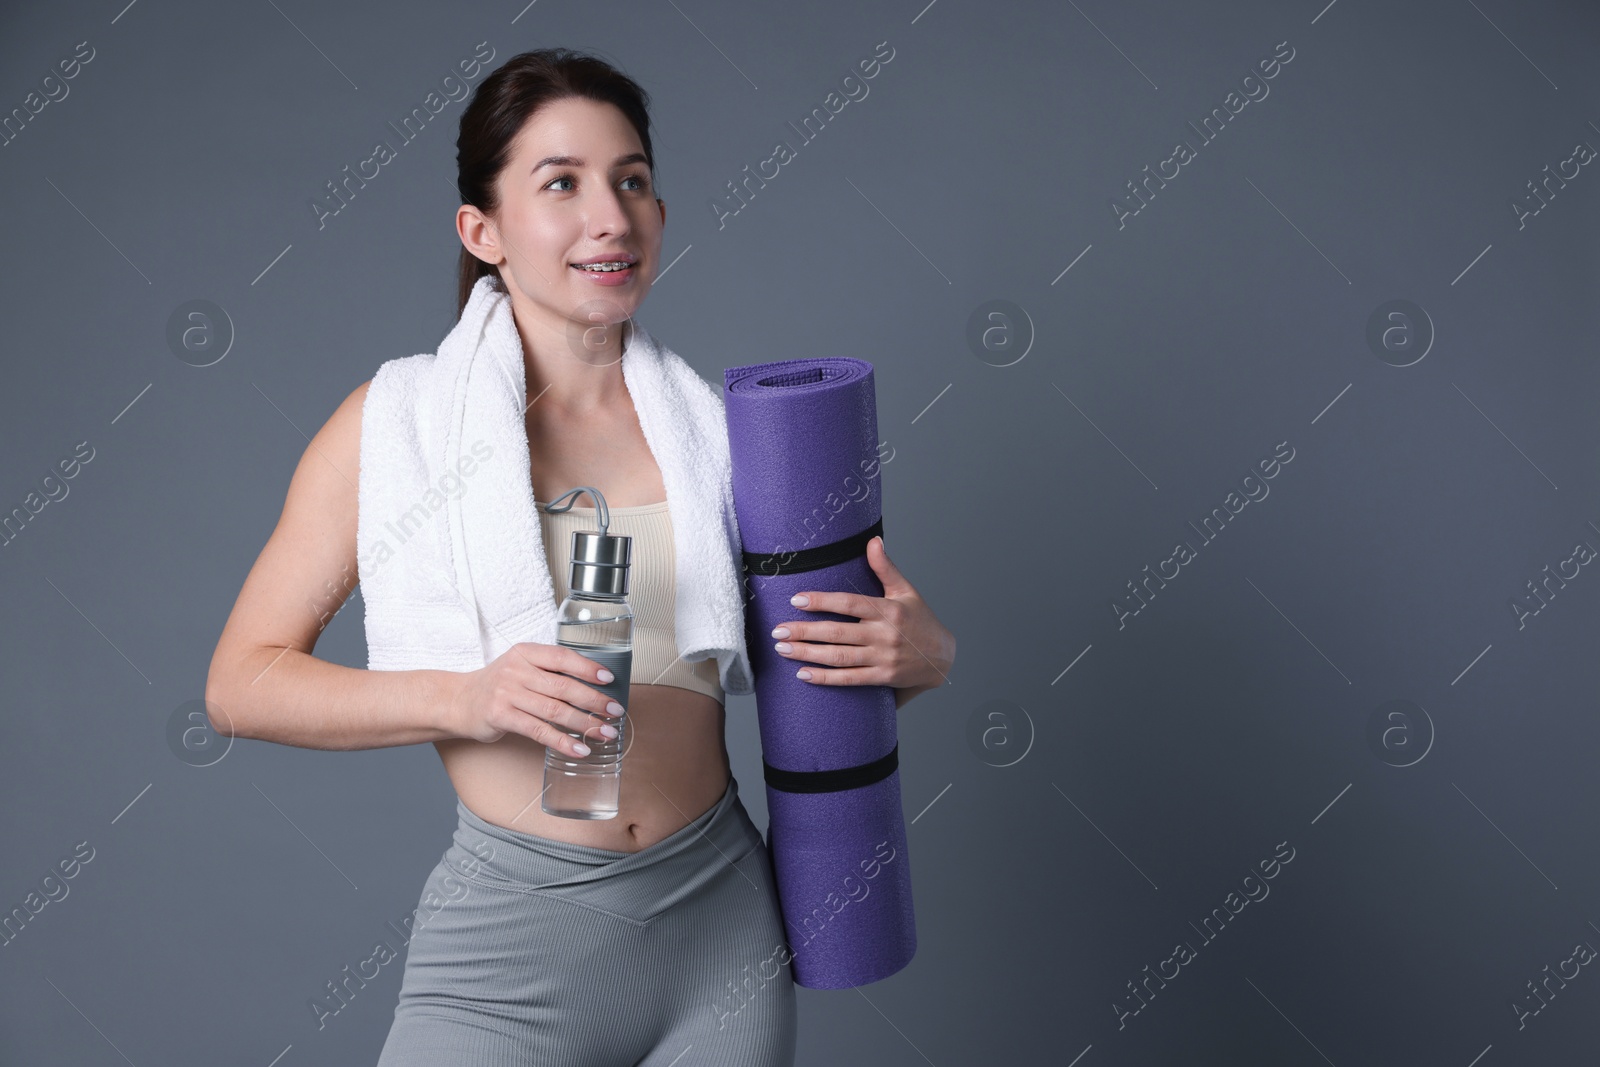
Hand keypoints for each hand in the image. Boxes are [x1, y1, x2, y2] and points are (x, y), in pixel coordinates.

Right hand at [444, 642, 625, 755]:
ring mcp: (507, 693)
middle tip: (615, 711)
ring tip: (605, 732)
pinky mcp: (501, 716)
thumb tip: (592, 686)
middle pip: (563, 686)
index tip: (609, 679)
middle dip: (594, 700)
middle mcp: (516, 670)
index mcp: (525, 653)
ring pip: (555, 710)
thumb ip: (548, 672)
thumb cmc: (496, 686)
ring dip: (584, 724)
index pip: (562, 658)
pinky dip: (562, 741)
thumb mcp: (519, 667)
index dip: (588, 668)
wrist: (457, 701)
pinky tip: (580, 748)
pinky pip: (539, 731)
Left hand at [769, 536, 954, 707]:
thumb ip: (885, 567)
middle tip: (777, 629)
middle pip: (837, 632)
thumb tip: (873, 540)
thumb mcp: (906, 591)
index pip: (849, 603)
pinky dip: (824, 677)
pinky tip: (802, 674)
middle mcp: (884, 635)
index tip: (796, 599)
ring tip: (782, 648)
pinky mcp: (882, 678)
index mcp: (888, 610)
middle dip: (804, 631)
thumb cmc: (921, 620)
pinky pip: (849, 679)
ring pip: (839, 657)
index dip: (821, 601)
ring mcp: (883, 658)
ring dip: (807, 653)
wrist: (943, 658)